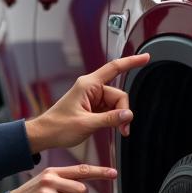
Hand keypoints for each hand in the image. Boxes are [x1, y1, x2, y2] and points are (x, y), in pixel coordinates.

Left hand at [25, 54, 149, 152]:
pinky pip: (110, 110)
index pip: (114, 68)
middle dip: (123, 111)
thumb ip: (110, 119)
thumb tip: (128, 114)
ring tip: (118, 131)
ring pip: (116, 104)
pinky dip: (113, 119)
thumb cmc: (59, 126)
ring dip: (118, 118)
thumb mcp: (86, 124)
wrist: (45, 134)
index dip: (131, 62)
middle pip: (118, 94)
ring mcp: (92, 98)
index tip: (145, 58)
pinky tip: (111, 128)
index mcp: (88, 85)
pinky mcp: (93, 107)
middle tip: (123, 129)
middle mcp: (91, 88)